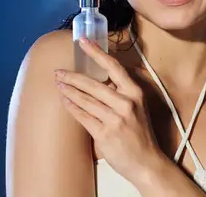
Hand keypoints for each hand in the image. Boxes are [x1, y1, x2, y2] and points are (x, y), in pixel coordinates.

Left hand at [54, 37, 162, 185]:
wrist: (146, 162)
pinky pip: (83, 117)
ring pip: (85, 100)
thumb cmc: (140, 133)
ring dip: (69, 91)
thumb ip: (122, 92)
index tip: (83, 42)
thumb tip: (100, 79)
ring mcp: (115, 119)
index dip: (97, 53)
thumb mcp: (138, 107)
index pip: (113, 67)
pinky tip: (65, 102)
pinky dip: (72, 108)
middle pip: (93, 84)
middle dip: (72, 77)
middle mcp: (126, 103)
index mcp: (135, 93)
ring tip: (58, 85)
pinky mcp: (105, 134)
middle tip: (58, 72)